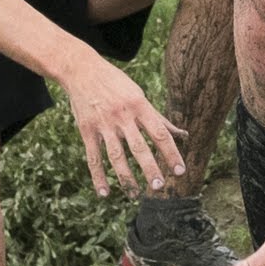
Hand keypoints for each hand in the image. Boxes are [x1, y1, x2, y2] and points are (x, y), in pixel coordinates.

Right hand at [60, 59, 187, 195]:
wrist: (81, 70)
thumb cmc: (116, 84)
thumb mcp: (139, 95)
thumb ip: (159, 118)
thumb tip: (183, 135)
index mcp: (140, 106)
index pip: (160, 133)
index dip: (171, 153)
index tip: (180, 171)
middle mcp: (122, 116)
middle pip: (139, 147)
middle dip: (150, 168)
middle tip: (160, 187)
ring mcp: (103, 124)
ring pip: (116, 156)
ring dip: (126, 178)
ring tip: (135, 195)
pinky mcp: (86, 131)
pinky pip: (93, 157)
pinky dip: (98, 177)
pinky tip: (104, 193)